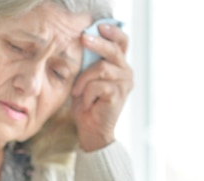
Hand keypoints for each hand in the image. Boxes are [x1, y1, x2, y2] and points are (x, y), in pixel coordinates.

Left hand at [71, 23, 132, 151]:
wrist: (91, 131)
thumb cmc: (86, 105)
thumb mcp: (85, 80)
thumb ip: (88, 64)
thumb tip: (81, 44)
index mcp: (119, 66)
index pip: (121, 43)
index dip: (113, 32)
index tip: (99, 26)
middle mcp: (126, 72)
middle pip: (113, 50)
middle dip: (97, 43)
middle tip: (83, 39)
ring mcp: (124, 83)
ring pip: (101, 68)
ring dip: (83, 80)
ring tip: (77, 93)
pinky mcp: (118, 94)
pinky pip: (97, 85)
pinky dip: (86, 94)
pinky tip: (86, 104)